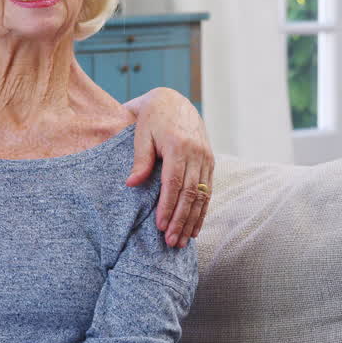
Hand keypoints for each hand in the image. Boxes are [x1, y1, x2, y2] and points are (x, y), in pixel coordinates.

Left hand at [125, 87, 213, 247]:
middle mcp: (196, 153)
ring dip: (193, 220)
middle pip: (190, 194)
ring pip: (202, 196)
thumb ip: (140, 160)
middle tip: (172, 242)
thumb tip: (131, 184)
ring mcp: (206, 158)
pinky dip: (202, 211)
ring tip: (183, 241)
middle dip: (181, 220)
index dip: (168, 207)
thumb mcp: (141, 134)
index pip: (174, 183)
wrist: (174, 100)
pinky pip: (208, 191)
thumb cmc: (152, 118)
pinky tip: (196, 227)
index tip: (160, 227)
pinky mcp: (210, 162)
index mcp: (178, 146)